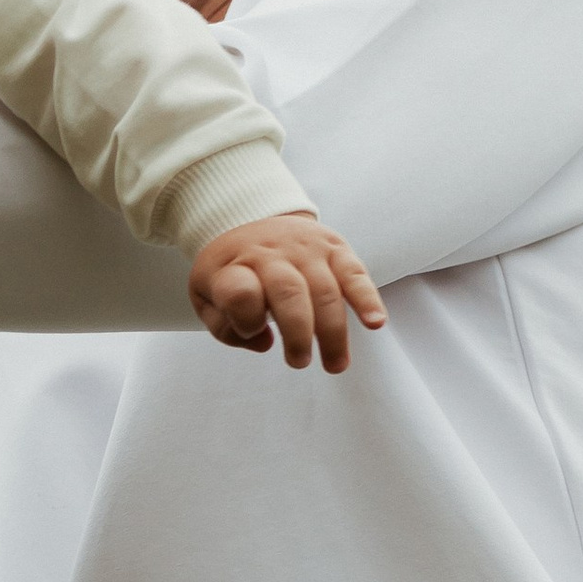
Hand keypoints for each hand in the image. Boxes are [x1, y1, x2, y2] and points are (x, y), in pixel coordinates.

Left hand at [188, 213, 385, 372]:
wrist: (252, 217)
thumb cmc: (232, 270)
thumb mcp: (207, 295)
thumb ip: (224, 327)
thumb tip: (263, 342)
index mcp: (233, 266)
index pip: (239, 292)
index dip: (246, 319)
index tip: (252, 332)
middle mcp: (270, 253)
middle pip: (289, 293)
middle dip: (298, 335)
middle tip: (299, 361)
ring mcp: (305, 249)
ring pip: (324, 290)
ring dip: (332, 332)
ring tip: (335, 364)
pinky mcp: (335, 248)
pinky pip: (354, 273)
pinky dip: (367, 299)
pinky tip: (375, 323)